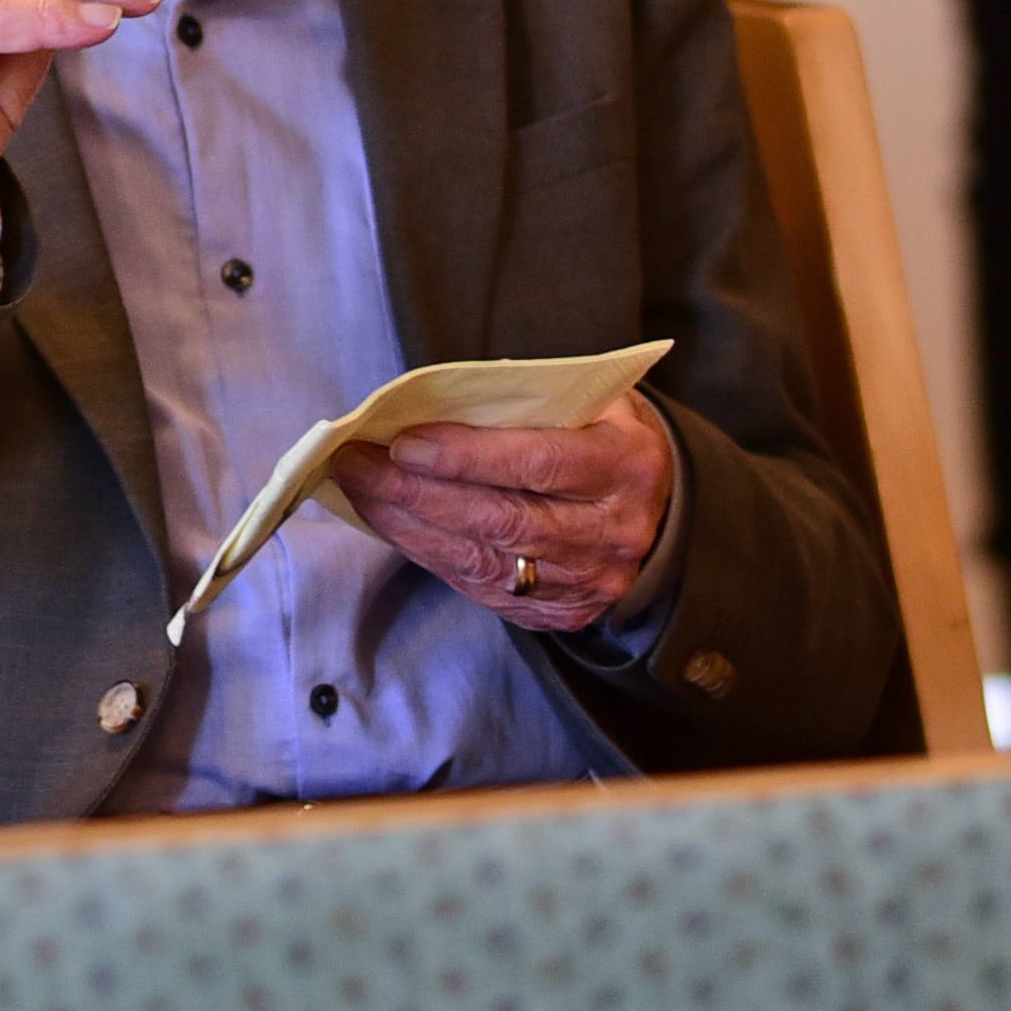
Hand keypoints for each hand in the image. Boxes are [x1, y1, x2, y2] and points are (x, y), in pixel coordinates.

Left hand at [331, 389, 672, 632]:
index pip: (536, 462)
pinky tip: (392, 524)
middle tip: (355, 462)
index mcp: (625, 466)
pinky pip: (483, 587)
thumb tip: (426, 401)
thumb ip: (521, 399)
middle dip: (416, 491)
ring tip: (359, 489)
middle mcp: (611, 533)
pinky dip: (429, 554)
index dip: (465, 455)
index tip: (402, 441)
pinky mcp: (562, 612)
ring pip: (484, 560)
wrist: (654, 501)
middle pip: (500, 519)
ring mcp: (588, 581)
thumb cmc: (600, 431)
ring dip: (408, 525)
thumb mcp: (585, 398)